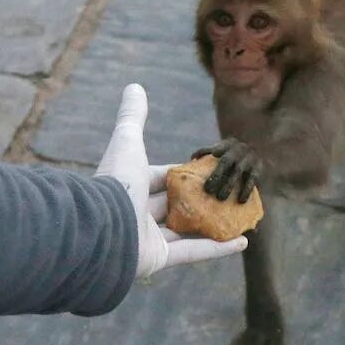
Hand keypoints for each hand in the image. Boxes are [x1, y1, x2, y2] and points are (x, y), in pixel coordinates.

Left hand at [95, 84, 246, 277]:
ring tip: (242, 216)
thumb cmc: (116, 182)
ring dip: (215, 223)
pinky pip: (193, 252)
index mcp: (130, 186)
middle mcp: (137, 213)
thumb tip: (135, 85)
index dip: (186, 172)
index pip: (162, 177)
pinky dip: (218, 248)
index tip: (212, 167)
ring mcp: (148, 238)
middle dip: (204, 198)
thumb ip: (132, 116)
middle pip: (177, 204)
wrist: (101, 229)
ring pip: (188, 229)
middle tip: (231, 190)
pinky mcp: (158, 259)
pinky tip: (243, 242)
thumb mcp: (128, 142)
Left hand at [191, 137, 262, 203]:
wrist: (261, 149)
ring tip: (220, 197)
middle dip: (217, 174)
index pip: (220, 146)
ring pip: (238, 171)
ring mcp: (250, 159)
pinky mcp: (258, 170)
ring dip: (229, 184)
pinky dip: (246, 190)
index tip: (213, 156)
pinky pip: (252, 180)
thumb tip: (191, 160)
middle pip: (226, 161)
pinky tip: (241, 200)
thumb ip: (208, 152)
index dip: (214, 150)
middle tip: (208, 189)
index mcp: (229, 144)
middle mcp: (240, 149)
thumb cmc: (233, 154)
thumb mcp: (223, 148)